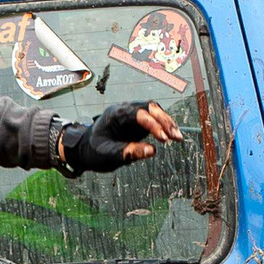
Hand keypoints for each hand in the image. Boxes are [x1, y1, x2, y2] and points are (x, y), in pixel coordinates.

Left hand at [60, 101, 184, 175]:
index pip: (139, 114)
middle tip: (176, 137)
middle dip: (165, 121)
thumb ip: (128, 153)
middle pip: (150, 108)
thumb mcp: (108, 155)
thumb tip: (152, 151)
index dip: (153, 125)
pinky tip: (173, 137)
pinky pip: (154, 119)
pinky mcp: (137, 122)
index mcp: (115, 114)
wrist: (85, 150)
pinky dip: (164, 126)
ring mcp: (132, 114)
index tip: (163, 140)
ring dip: (167, 123)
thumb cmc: (94, 152)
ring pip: (154, 111)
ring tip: (178, 138)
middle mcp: (125, 110)